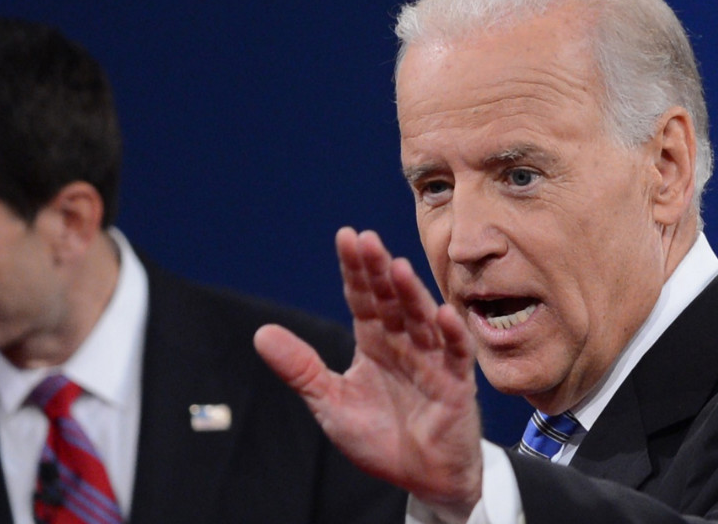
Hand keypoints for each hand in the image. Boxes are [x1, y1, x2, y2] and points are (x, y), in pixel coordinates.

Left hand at [254, 227, 482, 517]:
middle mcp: (404, 344)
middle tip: (366, 240)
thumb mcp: (330, 403)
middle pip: (391, 300)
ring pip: (421, 320)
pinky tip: (442, 314)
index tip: (345, 236)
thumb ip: (300, 368)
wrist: (422, 480)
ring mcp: (433, 361)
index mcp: (374, 343)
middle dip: (379, 271)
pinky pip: (457, 355)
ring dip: (412, 294)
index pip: (363, 298)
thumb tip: (260, 333)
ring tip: (397, 268)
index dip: (355, 270)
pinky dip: (452, 335)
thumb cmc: (380, 437)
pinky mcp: (456, 385)